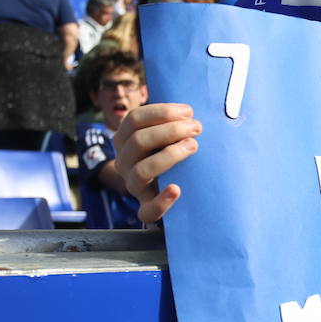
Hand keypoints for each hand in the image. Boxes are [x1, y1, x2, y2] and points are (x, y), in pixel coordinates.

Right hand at [113, 103, 202, 222]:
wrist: (166, 188)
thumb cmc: (170, 152)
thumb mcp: (165, 135)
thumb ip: (171, 121)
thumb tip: (191, 111)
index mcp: (125, 139)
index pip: (134, 119)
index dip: (162, 112)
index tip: (188, 111)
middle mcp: (124, 161)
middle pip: (138, 141)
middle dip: (171, 130)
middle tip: (197, 128)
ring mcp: (133, 185)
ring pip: (141, 170)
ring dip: (169, 156)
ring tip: (192, 147)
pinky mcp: (145, 207)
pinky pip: (147, 211)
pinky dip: (162, 202)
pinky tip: (177, 190)